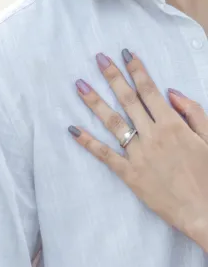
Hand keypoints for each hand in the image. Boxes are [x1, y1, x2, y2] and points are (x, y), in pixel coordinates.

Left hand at [69, 49, 207, 252]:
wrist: (205, 212)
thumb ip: (193, 112)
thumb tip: (171, 92)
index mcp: (173, 124)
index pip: (150, 91)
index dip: (137, 70)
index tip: (125, 54)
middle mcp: (153, 135)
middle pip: (128, 100)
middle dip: (112, 77)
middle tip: (98, 59)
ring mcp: (138, 154)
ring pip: (113, 123)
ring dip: (95, 102)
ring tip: (80, 85)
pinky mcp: (129, 174)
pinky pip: (105, 155)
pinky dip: (88, 142)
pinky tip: (73, 129)